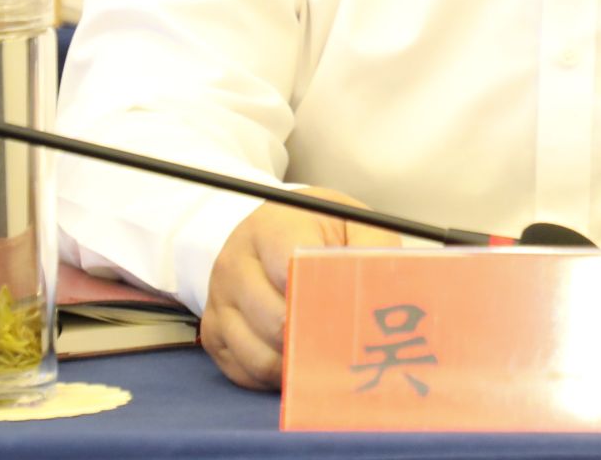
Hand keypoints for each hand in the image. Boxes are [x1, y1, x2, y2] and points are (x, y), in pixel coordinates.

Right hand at [200, 187, 400, 389]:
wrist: (272, 228)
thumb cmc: (319, 230)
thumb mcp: (352, 223)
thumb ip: (372, 249)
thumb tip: (387, 293)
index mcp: (270, 228)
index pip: (291, 269)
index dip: (323, 298)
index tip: (351, 315)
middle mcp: (235, 262)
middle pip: (274, 319)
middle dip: (313, 339)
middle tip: (346, 350)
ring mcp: (219, 299)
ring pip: (258, 353)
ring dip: (296, 365)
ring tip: (326, 360)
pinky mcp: (213, 331)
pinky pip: (244, 371)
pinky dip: (275, 378)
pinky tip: (299, 365)